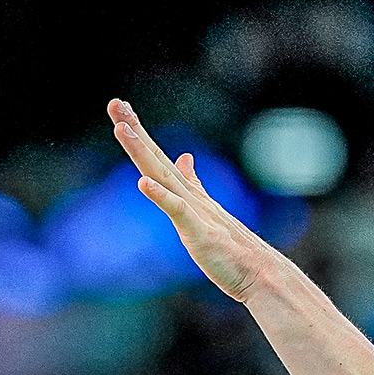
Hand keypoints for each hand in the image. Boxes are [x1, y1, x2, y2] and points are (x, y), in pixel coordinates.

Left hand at [106, 98, 307, 303]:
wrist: (259, 271)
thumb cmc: (231, 246)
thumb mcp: (204, 208)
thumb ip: (192, 182)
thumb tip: (183, 157)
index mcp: (186, 191)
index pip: (157, 156)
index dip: (139, 133)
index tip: (121, 108)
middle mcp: (188, 194)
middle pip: (154, 157)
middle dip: (134, 129)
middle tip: (114, 103)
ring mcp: (194, 211)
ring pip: (162, 176)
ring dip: (142, 152)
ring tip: (122, 129)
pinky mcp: (198, 231)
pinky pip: (177, 210)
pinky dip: (160, 195)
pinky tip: (143, 182)